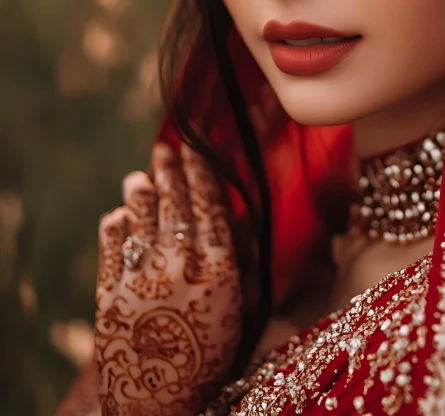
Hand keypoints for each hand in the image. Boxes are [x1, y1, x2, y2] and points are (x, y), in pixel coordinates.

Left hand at [94, 143, 240, 414]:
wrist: (161, 404)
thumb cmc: (210, 360)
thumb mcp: (240, 311)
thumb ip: (237, 263)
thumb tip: (233, 219)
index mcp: (218, 270)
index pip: (210, 208)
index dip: (203, 177)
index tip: (198, 153)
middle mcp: (180, 267)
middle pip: (175, 207)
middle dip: (171, 173)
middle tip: (166, 149)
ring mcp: (141, 279)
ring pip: (142, 222)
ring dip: (141, 194)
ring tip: (140, 175)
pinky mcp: (109, 296)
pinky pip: (112, 251)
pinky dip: (115, 229)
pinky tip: (118, 214)